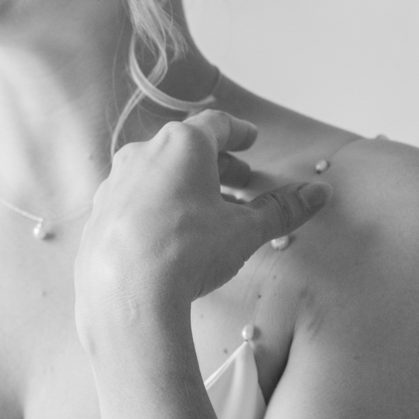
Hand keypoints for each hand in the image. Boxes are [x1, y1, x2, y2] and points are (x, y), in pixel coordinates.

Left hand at [75, 111, 329, 333]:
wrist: (125, 293)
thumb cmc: (188, 251)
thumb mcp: (244, 231)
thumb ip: (282, 209)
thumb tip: (320, 193)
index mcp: (182, 145)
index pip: (216, 125)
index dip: (238, 132)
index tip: (251, 139)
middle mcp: (142, 154)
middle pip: (184, 149)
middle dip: (216, 164)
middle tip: (239, 179)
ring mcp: (115, 184)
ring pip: (156, 174)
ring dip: (184, 186)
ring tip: (207, 211)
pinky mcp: (98, 215)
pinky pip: (134, 202)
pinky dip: (156, 208)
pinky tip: (168, 233)